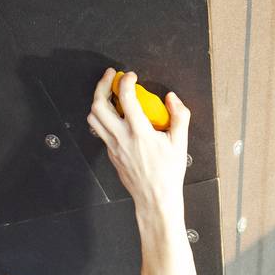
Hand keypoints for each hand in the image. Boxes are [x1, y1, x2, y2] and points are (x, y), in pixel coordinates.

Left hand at [87, 68, 189, 218]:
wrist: (155, 199)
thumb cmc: (168, 174)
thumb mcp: (180, 143)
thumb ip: (179, 116)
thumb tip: (172, 98)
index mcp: (139, 133)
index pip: (126, 98)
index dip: (126, 80)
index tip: (131, 76)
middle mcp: (122, 139)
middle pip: (99, 105)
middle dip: (102, 84)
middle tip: (111, 76)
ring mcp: (113, 147)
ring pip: (94, 118)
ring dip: (98, 100)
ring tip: (109, 93)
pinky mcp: (111, 154)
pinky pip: (100, 131)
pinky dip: (103, 118)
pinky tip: (115, 115)